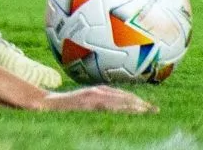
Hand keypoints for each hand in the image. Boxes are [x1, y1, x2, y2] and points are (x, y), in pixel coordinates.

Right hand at [42, 85, 157, 113]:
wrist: (46, 105)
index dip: (136, 100)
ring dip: (134, 105)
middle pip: (123, 97)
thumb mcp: (81, 101)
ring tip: (147, 111)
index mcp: (97, 91)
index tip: (150, 107)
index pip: (121, 95)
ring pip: (118, 100)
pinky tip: (128, 111)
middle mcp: (97, 92)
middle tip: (156, 110)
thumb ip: (94, 100)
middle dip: (140, 104)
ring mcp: (93, 97)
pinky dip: (119, 107)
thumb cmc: (62, 106)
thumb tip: (108, 107)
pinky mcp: (88, 102)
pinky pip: (107, 105)